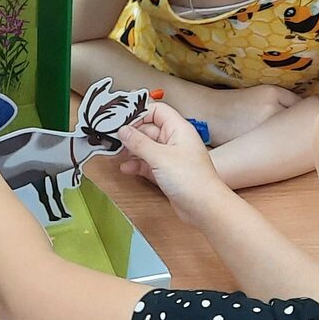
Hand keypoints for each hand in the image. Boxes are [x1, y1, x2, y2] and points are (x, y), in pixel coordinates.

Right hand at [117, 102, 231, 225]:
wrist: (204, 207)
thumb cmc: (192, 180)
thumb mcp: (160, 157)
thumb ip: (139, 142)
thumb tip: (124, 131)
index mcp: (178, 129)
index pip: (156, 111)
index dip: (139, 114)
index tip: (121, 120)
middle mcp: (175, 141)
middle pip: (149, 129)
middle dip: (131, 134)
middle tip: (114, 138)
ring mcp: (170, 157)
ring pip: (146, 147)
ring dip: (131, 150)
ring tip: (116, 153)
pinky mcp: (166, 173)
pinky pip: (147, 164)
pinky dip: (136, 165)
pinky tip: (126, 168)